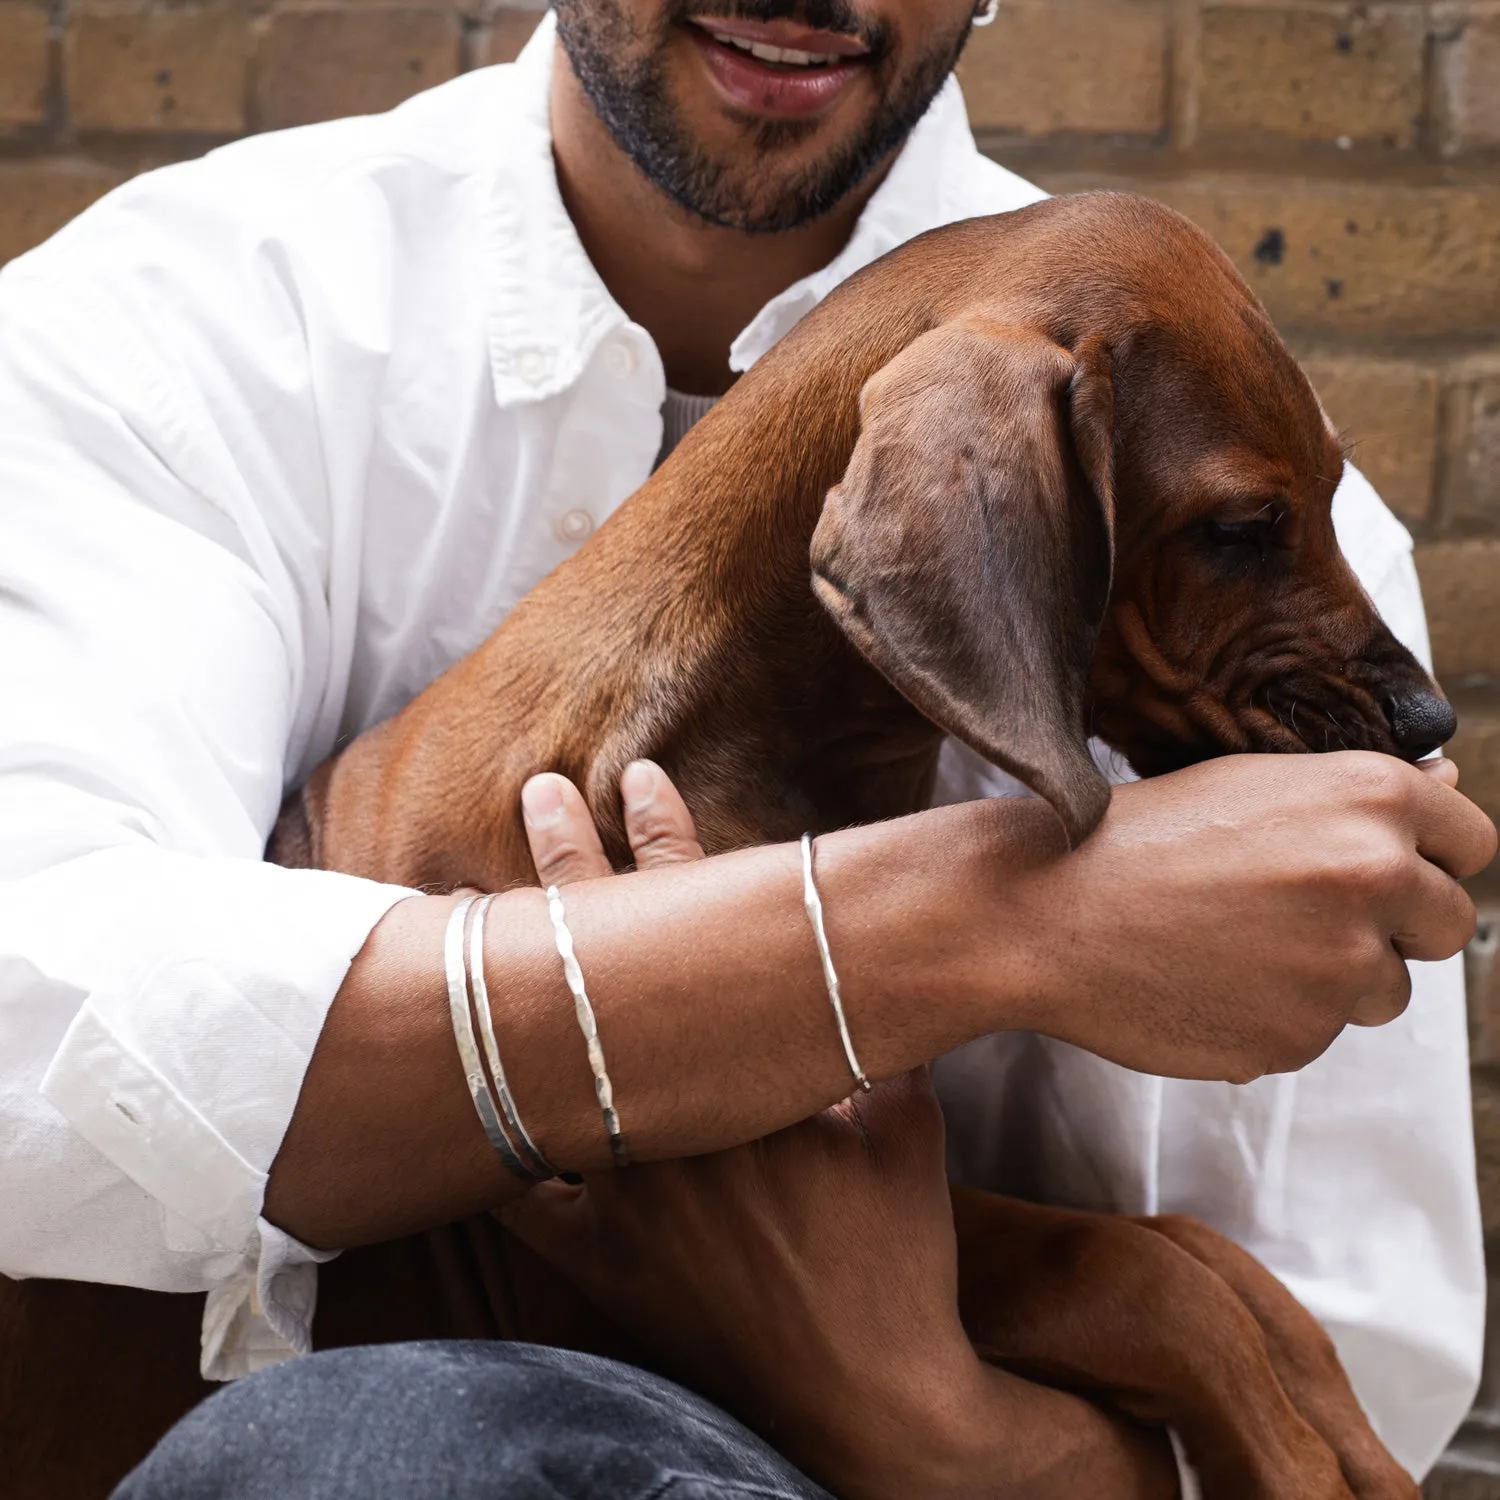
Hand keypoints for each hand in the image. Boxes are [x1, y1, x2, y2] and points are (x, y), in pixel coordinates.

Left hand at [509, 761, 1177, 1499]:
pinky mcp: (599, 1255)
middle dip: (573, 861)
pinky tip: (432, 1108)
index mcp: (748, 1059)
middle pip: (608, 958)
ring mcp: (623, 1180)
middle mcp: (670, 1105)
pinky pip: (516, 1197)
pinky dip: (485, 1149)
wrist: (869, 1387)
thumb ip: (886, 1034)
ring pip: (545, 1054)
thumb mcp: (912, 1120)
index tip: (640, 775)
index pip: (700, 919)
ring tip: (460, 911)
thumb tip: (892, 960)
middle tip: (541, 790)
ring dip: (511, 979)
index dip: (669, 835)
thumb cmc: (898, 1246)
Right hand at [986, 750, 1494, 1081]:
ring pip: (1385, 989)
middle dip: (1392, 928)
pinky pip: (1316, 1033)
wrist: (1043, 909)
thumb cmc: (1133, 838)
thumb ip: (1357, 798)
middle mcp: (1372, 876)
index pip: (1472, 843)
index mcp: (1367, 798)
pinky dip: (1274, 1017)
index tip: (1384, 873)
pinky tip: (1207, 981)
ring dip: (1332, 980)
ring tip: (1234, 947)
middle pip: (1447, 923)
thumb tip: (1448, 786)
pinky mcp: (1300, 1037)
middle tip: (1296, 916)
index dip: (1426, 862)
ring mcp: (1340, 964)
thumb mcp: (1247, 785)